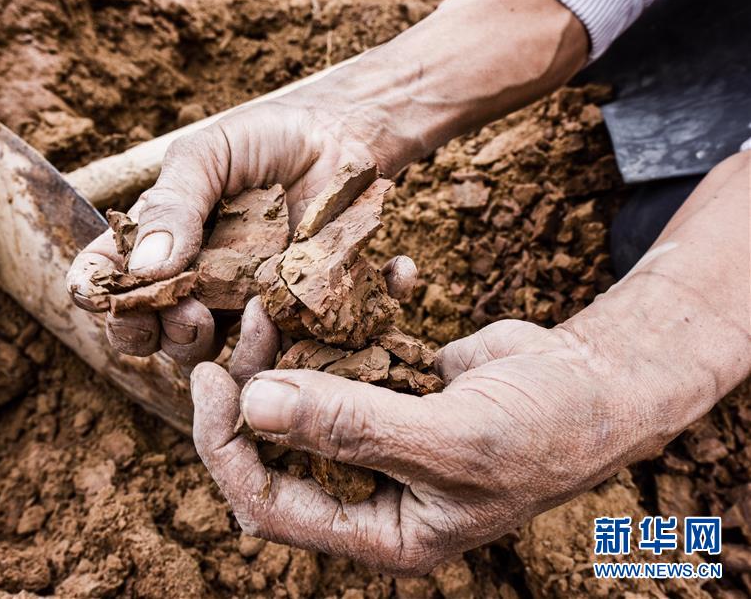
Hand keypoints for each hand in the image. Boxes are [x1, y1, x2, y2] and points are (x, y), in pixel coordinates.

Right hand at [66, 98, 385, 363]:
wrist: (345, 141)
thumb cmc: (268, 140)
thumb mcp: (209, 155)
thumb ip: (171, 204)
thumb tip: (143, 269)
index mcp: (156, 236)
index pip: (105, 276)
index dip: (93, 290)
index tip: (99, 293)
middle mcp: (186, 279)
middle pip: (140, 328)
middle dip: (140, 330)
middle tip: (171, 310)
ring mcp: (232, 306)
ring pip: (191, 352)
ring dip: (189, 343)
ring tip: (209, 316)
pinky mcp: (278, 322)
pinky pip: (255, 358)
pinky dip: (251, 350)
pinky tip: (263, 314)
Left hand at [191, 318, 668, 574]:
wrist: (599, 385)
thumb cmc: (546, 431)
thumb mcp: (452, 440)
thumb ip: (354, 427)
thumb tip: (256, 405)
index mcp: (379, 531)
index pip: (270, 504)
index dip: (229, 447)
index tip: (211, 381)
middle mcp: (368, 488)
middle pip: (276, 445)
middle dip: (254, 384)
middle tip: (247, 322)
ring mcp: (377, 435)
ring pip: (304, 395)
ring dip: (290, 345)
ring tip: (282, 294)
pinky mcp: (391, 387)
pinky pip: (349, 353)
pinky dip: (353, 316)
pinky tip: (381, 278)